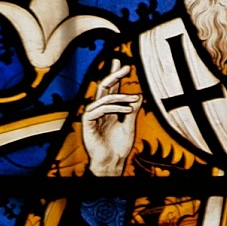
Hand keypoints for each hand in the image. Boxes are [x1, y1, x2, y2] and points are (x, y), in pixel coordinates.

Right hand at [81, 59, 141, 175]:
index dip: (115, 76)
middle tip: (125, 67)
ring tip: (135, 98)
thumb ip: (132, 110)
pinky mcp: (87, 121)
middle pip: (104, 87)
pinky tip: (128, 110)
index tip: (123, 64)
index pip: (111, 89)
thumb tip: (139, 94)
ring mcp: (92, 114)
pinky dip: (115, 107)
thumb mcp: (130, 124)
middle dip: (114, 75)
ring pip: (104, 97)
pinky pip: (100, 109)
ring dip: (121, 96)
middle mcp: (99, 109)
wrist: (112, 161)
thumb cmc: (119, 146)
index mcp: (108, 109)